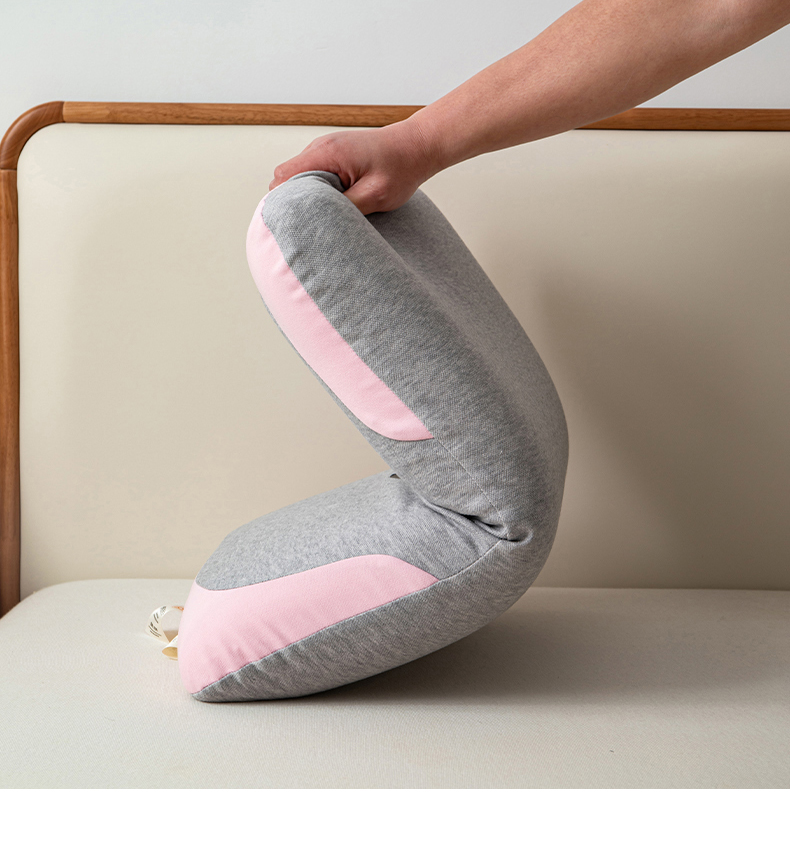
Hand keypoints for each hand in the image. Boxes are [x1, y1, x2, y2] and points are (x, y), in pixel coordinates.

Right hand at [268, 118, 440, 215]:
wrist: (416, 146)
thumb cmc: (401, 168)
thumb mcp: (375, 196)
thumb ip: (344, 208)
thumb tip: (320, 221)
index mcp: (327, 153)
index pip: (283, 177)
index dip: (283, 201)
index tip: (295, 221)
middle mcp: (321, 146)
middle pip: (285, 177)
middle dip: (292, 200)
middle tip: (311, 221)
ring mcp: (326, 148)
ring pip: (298, 176)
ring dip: (307, 195)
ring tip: (325, 212)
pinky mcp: (333, 153)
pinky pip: (313, 173)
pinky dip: (317, 188)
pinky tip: (334, 201)